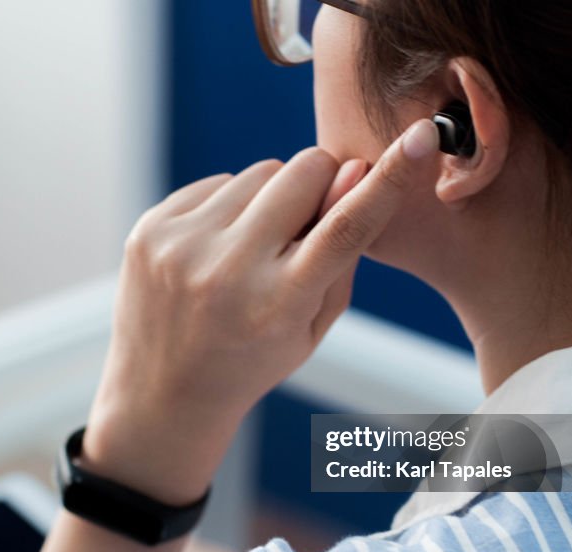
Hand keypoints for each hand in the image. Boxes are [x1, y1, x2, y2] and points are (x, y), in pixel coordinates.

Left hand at [82, 120, 439, 503]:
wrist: (162, 392)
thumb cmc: (254, 358)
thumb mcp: (312, 325)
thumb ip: (341, 255)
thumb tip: (355, 171)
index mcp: (279, 304)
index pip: (346, 227)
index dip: (389, 178)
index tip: (421, 138)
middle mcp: (227, 270)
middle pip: (303, 173)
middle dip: (319, 185)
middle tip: (305, 225)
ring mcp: (181, 246)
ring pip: (260, 171)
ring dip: (269, 200)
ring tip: (250, 251)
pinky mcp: (150, 229)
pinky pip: (216, 183)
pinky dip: (227, 209)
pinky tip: (215, 251)